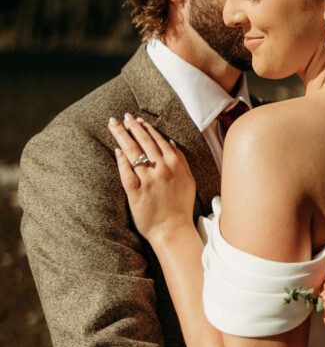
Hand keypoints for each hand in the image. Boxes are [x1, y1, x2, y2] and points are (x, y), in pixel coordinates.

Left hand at [109, 115, 195, 245]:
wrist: (173, 229)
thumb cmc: (181, 205)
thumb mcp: (188, 179)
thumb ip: (181, 159)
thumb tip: (169, 141)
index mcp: (174, 163)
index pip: (157, 139)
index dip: (145, 127)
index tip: (136, 120)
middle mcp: (161, 168)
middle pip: (143, 142)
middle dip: (131, 126)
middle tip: (122, 117)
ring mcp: (148, 180)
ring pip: (133, 152)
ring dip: (122, 136)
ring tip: (114, 125)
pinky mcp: (136, 192)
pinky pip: (126, 172)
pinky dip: (121, 160)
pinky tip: (116, 150)